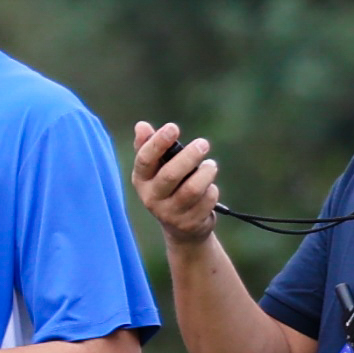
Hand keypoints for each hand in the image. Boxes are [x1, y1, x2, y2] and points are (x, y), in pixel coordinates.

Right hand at [130, 123, 224, 244]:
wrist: (180, 226)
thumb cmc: (168, 187)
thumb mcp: (156, 169)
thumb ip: (148, 146)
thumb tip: (141, 125)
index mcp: (141, 180)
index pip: (145, 160)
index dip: (158, 143)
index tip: (173, 127)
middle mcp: (151, 198)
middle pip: (170, 175)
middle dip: (189, 156)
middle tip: (203, 143)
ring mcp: (170, 213)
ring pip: (192, 189)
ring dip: (206, 173)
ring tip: (211, 165)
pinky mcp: (189, 223)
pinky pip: (206, 202)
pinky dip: (212, 191)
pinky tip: (210, 187)